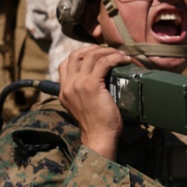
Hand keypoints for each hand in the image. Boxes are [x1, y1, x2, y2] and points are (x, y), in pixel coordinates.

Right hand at [57, 44, 127, 159]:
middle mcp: (68, 86)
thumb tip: (98, 80)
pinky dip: (115, 58)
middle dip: (93, 49)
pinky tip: (123, 60)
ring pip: (91, 56)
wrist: (99, 137)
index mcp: (64, 91)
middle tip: (108, 51)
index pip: (65, 64)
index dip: (80, 54)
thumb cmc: (96, 125)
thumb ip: (82, 94)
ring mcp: (78, 84)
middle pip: (75, 55)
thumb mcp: (82, 107)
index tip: (94, 54)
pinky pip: (103, 63)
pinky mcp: (92, 85)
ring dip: (107, 52)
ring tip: (119, 54)